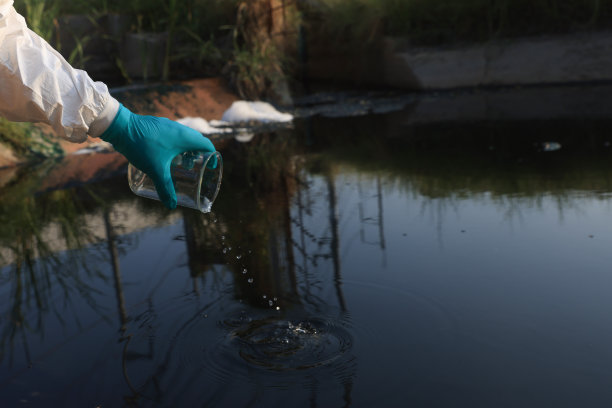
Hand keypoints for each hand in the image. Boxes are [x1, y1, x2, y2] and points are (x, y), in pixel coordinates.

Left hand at [100, 104, 215, 208]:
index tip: (211, 165)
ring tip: (180, 163)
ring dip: (186, 149)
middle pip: (196, 141)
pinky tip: (164, 154)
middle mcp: (179, 129)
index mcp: (184, 137)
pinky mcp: (157, 125)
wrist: (121, 127)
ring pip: (183, 137)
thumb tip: (171, 205)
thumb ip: (165, 188)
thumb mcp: (156, 170)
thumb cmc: (142, 147)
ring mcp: (167, 125)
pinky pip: (172, 134)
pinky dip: (175, 144)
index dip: (212, 155)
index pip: (207, 144)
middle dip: (198, 155)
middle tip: (194, 167)